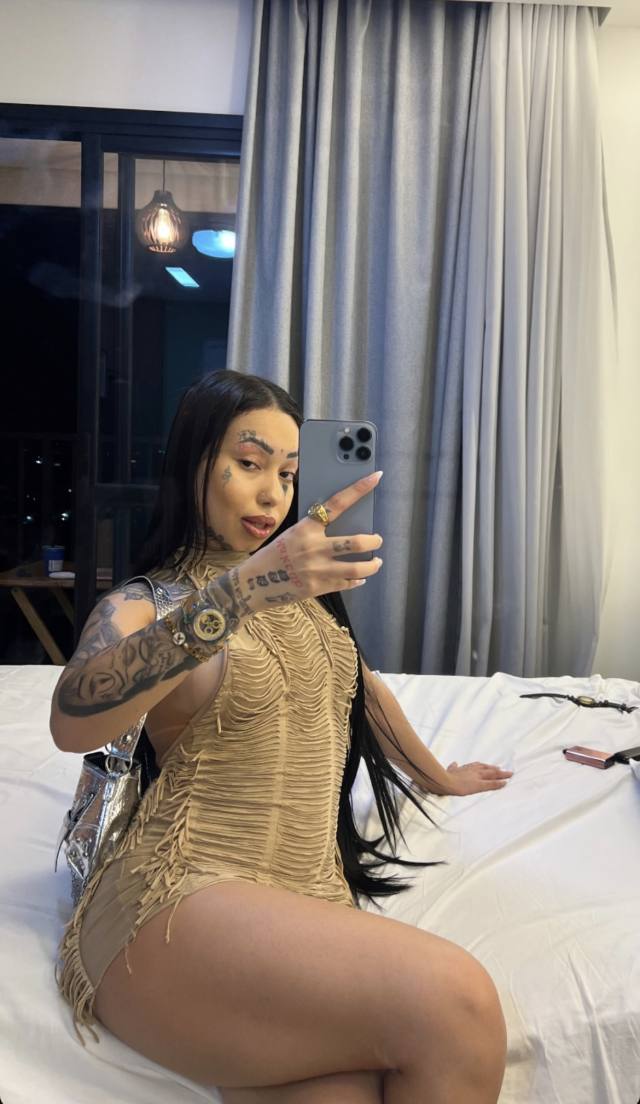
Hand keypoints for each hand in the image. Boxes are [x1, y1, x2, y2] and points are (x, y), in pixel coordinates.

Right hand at [238, 471, 383, 609]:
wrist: (252, 584)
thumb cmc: (272, 557)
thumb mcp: (291, 535)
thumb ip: (314, 531)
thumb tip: (341, 529)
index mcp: (306, 528)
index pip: (338, 504)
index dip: (359, 489)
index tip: (376, 477)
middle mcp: (314, 547)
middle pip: (356, 542)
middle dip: (374, 541)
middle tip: (377, 540)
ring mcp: (317, 569)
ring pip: (357, 568)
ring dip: (372, 565)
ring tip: (376, 562)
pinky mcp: (318, 588)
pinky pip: (346, 583)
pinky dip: (357, 580)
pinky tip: (360, 578)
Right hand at [445, 761, 513, 795]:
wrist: (444, 781)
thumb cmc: (445, 776)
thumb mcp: (449, 770)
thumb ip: (453, 767)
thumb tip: (454, 763)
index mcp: (467, 768)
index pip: (480, 766)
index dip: (488, 767)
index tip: (494, 767)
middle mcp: (474, 770)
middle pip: (489, 769)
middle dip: (498, 770)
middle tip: (506, 770)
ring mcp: (477, 777)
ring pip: (493, 774)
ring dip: (502, 774)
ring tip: (510, 774)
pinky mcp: (479, 785)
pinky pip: (492, 784)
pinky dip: (499, 783)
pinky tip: (506, 783)